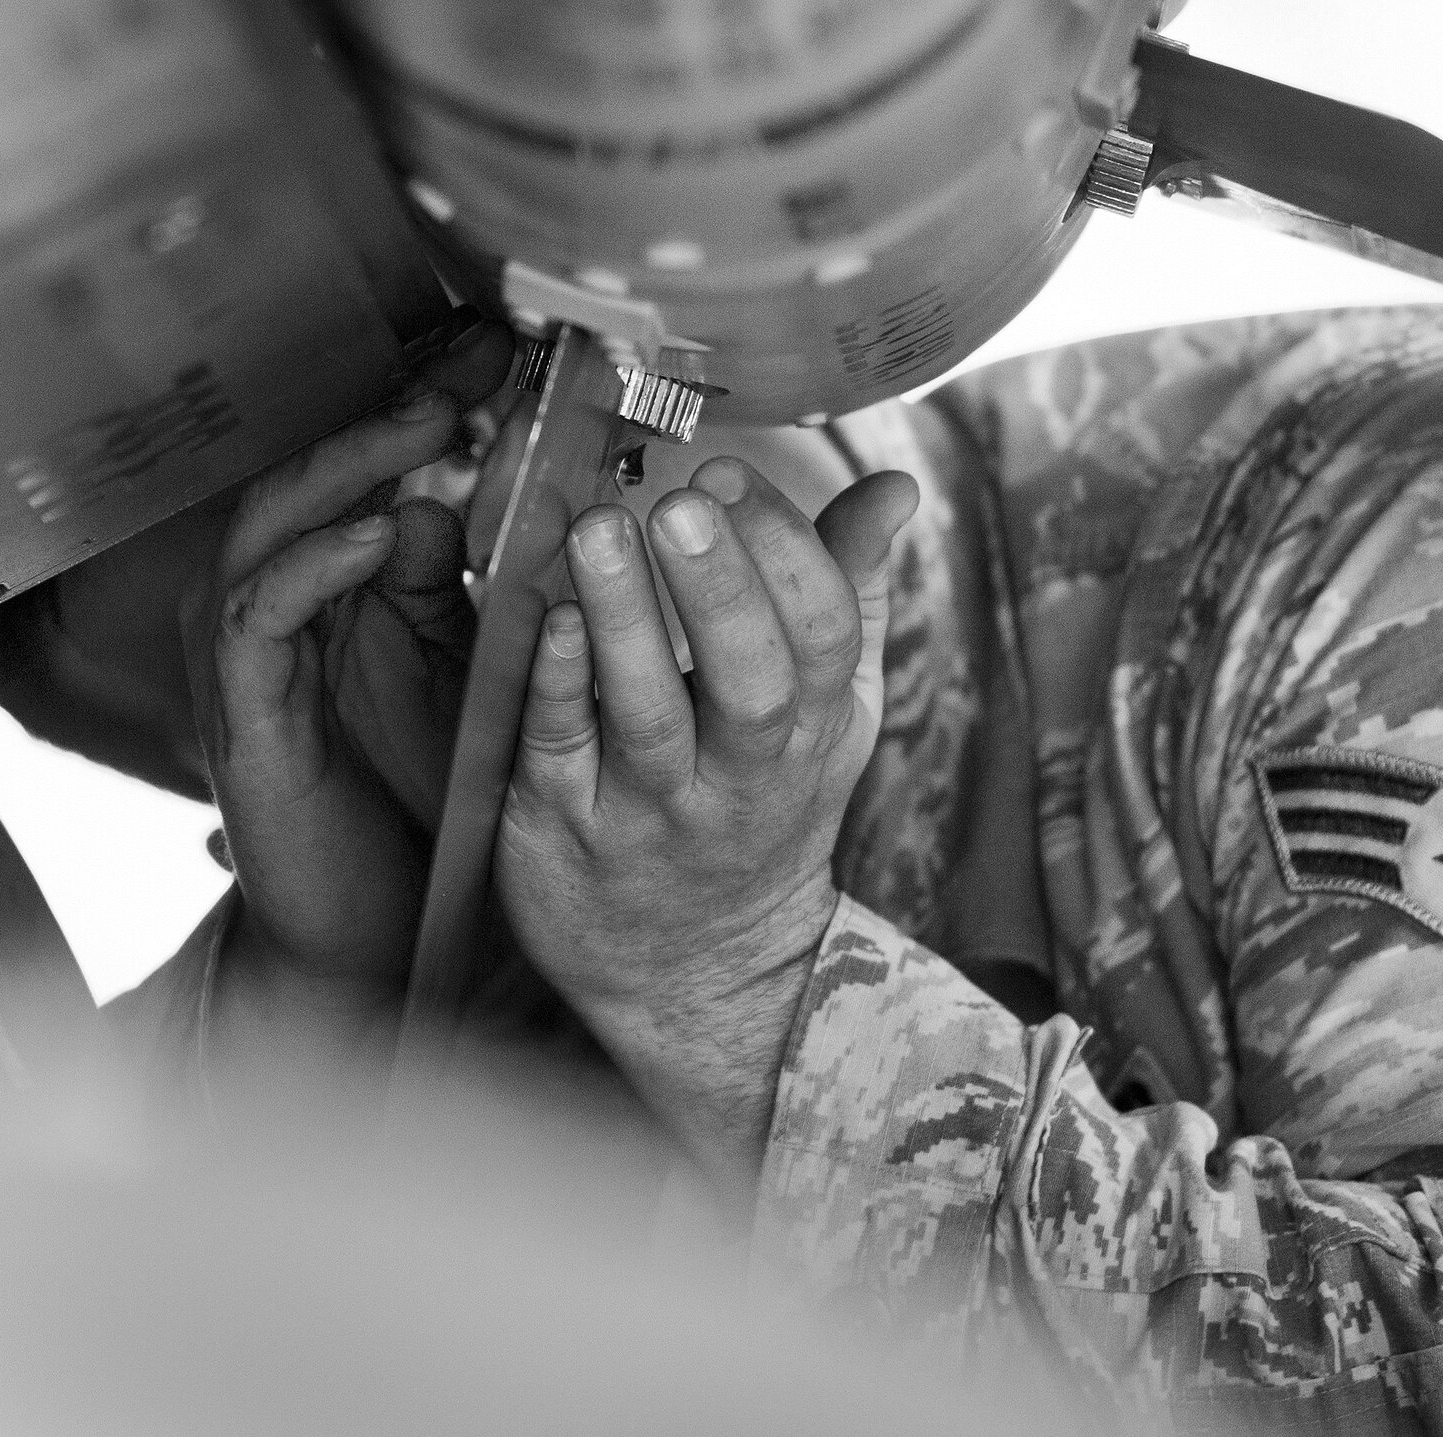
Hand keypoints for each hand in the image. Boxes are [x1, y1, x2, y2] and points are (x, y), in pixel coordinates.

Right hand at [180, 324, 510, 1078]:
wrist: (383, 929)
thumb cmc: (427, 798)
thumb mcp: (460, 675)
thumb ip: (457, 592)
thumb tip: (452, 497)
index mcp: (341, 584)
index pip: (369, 466)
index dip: (426, 399)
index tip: (503, 347)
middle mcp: (283, 601)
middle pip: (319, 471)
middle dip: (393, 407)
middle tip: (472, 355)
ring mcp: (253, 653)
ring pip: (277, 520)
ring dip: (354, 466)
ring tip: (430, 420)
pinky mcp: (243, 710)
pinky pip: (263, 613)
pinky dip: (320, 565)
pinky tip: (382, 534)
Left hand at [495, 456, 917, 1190]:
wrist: (696, 969)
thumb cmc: (761, 807)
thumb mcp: (830, 714)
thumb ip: (852, 592)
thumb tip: (895, 486)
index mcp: (813, 733)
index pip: (823, 637)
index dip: (784, 553)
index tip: (730, 474)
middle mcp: (742, 778)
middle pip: (752, 684)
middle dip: (722, 590)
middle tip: (681, 504)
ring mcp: (653, 813)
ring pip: (649, 717)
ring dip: (626, 620)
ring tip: (598, 530)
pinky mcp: (565, 833)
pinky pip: (563, 755)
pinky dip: (559, 688)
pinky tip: (547, 620)